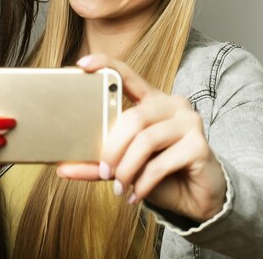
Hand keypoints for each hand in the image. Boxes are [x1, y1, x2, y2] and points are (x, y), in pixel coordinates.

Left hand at [57, 54, 226, 222]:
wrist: (198, 198)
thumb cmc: (161, 174)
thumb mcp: (126, 164)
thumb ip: (99, 161)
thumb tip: (62, 168)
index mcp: (153, 100)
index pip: (128, 75)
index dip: (106, 65)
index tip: (82, 64)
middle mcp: (173, 104)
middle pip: (133, 117)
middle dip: (112, 147)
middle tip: (104, 170)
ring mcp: (189, 122)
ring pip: (146, 140)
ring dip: (127, 168)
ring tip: (120, 187)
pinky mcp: (199, 145)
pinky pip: (161, 163)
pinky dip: (143, 182)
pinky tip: (136, 194)